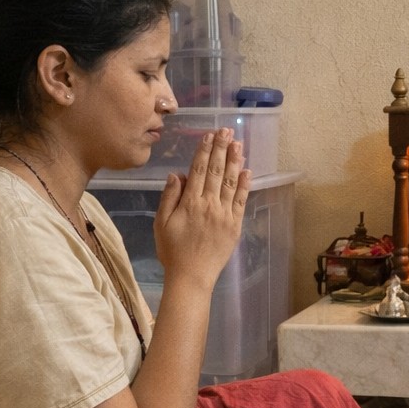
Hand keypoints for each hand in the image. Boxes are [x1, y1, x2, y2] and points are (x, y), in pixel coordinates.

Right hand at [153, 128, 250, 286]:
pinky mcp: (235, 225)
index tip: (209, 135)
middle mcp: (209, 204)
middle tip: (226, 130)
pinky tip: (246, 170)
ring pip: (231, 182)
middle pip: (216, 171)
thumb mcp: (161, 223)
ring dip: (234, 161)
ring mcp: (225, 214)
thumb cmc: (172, 251)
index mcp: (190, 202)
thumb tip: (177, 174)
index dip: (204, 151)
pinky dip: (244, 184)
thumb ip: (169, 197)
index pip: (198, 170)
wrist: (192, 277)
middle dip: (221, 148)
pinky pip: (241, 200)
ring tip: (238, 143)